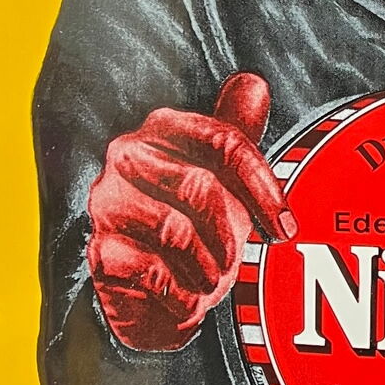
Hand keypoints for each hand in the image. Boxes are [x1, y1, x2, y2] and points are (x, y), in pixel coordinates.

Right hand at [86, 73, 295, 351]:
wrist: (148, 297)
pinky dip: (182, 294)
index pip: (223, 140)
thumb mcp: (219, 180)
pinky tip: (187, 300)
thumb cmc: (191, 229)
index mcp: (161, 130)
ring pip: (176, 230)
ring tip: (212, 280)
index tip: (285, 228)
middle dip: (229, 231)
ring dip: (207, 267)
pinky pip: (153, 270)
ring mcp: (108, 203)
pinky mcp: (99, 250)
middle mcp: (128, 157)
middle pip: (199, 184)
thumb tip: (254, 83)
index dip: (261, 185)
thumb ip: (234, 130)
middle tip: (238, 260)